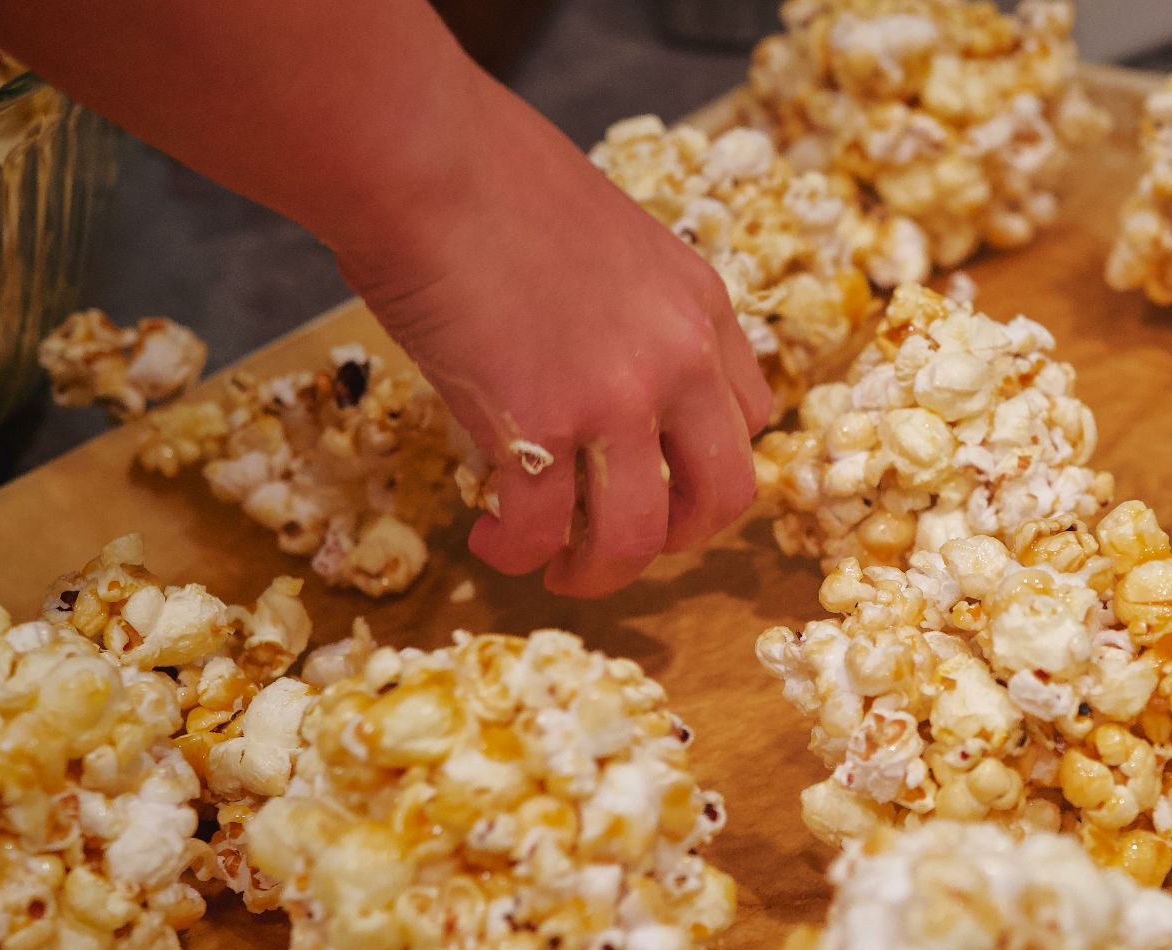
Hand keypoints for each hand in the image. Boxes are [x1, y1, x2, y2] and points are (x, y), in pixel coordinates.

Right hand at [333, 81, 771, 597]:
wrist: (422, 156)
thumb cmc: (488, 176)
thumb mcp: (608, 239)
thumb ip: (623, 315)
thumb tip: (587, 378)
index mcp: (702, 306)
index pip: (749, 417)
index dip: (705, 463)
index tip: (662, 477)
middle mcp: (680, 359)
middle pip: (724, 494)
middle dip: (678, 539)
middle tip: (623, 546)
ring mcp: (618, 396)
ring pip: (642, 533)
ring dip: (600, 571)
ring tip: (555, 571)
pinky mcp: (542, 423)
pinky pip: (544, 528)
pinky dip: (517, 552)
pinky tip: (490, 540)